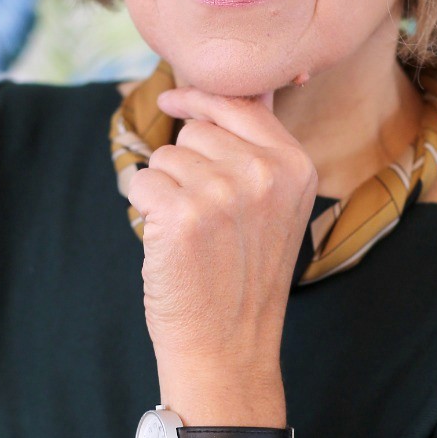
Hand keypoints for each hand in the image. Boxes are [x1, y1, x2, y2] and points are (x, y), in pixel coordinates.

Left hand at [126, 85, 316, 373]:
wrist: (228, 348)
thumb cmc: (242, 277)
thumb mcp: (276, 207)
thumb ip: (260, 148)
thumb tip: (233, 89)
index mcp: (295, 166)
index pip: (239, 103)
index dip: (200, 99)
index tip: (172, 99)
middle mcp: (264, 173)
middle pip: (196, 129)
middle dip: (186, 162)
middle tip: (202, 216)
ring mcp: (222, 192)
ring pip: (165, 156)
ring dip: (165, 189)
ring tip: (191, 235)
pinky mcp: (180, 214)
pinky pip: (141, 181)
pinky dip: (143, 208)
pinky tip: (167, 242)